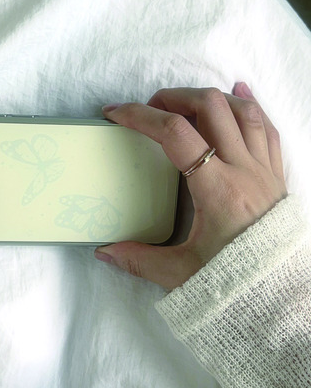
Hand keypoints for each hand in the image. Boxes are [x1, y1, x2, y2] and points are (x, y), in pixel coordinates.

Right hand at [94, 84, 287, 289]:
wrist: (283, 295)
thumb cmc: (237, 282)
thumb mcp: (182, 275)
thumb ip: (140, 261)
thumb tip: (104, 252)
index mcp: (217, 189)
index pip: (174, 133)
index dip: (140, 116)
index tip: (115, 113)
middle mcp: (243, 169)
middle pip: (210, 106)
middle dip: (174, 97)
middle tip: (150, 109)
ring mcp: (264, 168)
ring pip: (242, 110)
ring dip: (210, 98)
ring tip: (185, 103)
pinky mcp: (276, 175)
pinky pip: (267, 127)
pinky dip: (250, 105)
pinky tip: (239, 91)